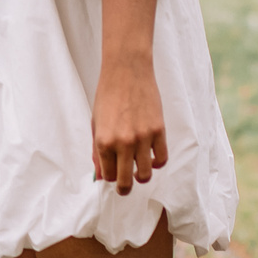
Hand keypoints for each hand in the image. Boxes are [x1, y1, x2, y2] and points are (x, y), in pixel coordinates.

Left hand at [91, 56, 168, 195]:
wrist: (127, 69)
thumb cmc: (108, 94)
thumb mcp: (96, 123)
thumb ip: (97, 151)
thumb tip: (100, 175)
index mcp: (103, 141)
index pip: (108, 175)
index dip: (110, 177)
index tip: (112, 174)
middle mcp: (122, 143)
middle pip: (125, 181)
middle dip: (124, 188)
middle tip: (125, 186)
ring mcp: (142, 138)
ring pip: (146, 174)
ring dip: (142, 176)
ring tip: (140, 170)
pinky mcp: (158, 131)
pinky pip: (162, 159)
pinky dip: (157, 162)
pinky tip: (152, 157)